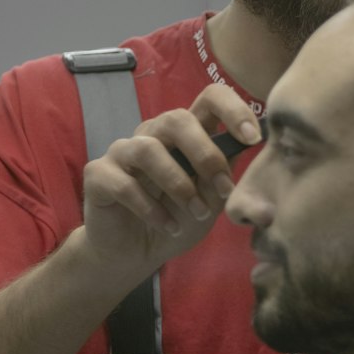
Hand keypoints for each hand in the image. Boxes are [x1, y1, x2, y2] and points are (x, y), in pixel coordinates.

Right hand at [81, 85, 262, 274]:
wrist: (135, 254)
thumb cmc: (178, 219)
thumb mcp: (210, 200)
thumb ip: (224, 175)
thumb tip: (248, 148)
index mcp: (185, 133)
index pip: (209, 98)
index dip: (233, 109)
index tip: (253, 138)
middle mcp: (153, 134)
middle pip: (177, 119)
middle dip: (205, 154)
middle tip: (223, 190)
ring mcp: (123, 151)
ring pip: (149, 149)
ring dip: (179, 184)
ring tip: (195, 213)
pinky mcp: (99, 174)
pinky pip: (125, 183)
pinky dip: (151, 208)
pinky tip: (167, 226)